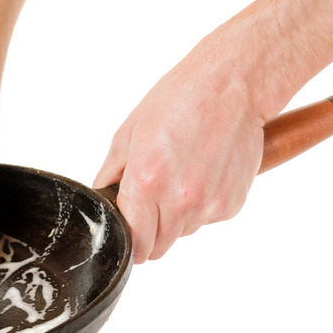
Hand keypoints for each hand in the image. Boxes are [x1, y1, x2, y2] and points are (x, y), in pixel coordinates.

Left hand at [94, 59, 264, 263]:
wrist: (232, 86)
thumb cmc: (179, 101)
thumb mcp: (129, 133)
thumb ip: (111, 174)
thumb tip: (101, 199)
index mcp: (146, 183)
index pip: (134, 242)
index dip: (128, 239)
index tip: (128, 231)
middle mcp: (179, 201)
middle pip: (158, 246)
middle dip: (150, 232)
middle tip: (152, 201)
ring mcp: (209, 205)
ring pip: (183, 233)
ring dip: (176, 218)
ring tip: (181, 177)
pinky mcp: (232, 204)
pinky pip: (207, 219)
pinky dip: (202, 206)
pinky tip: (203, 173)